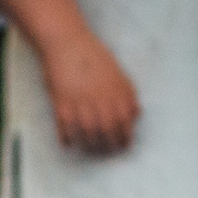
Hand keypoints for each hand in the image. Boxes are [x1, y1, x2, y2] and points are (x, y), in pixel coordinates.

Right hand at [37, 27, 138, 154]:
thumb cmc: (94, 57)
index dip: (125, 138)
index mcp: (117, 92)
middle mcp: (100, 100)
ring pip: (87, 133)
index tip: (123, 146)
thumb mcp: (117, 73)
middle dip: (108, 146)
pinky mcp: (61, 105)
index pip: (125, 123)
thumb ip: (127, 94)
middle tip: (106, 152)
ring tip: (89, 149)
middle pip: (107, 131)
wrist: (68, 45)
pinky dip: (68, 139)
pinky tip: (69, 143)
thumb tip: (136, 114)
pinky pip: (65, 129)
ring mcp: (80, 103)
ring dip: (89, 145)